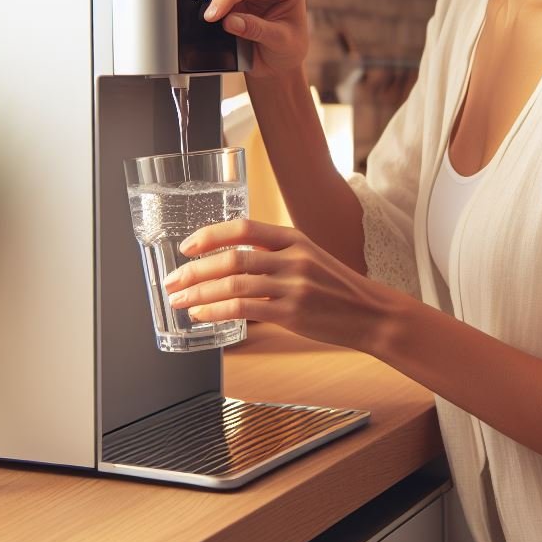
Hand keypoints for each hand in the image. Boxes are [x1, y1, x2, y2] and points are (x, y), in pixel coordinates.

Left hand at [162, 217, 393, 353]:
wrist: (370, 313)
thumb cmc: (337, 288)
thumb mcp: (310, 257)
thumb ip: (275, 254)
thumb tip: (232, 258)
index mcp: (294, 238)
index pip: (244, 227)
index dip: (210, 235)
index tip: (187, 246)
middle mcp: (292, 258)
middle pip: (232, 257)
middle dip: (194, 269)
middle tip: (172, 279)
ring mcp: (293, 286)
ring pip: (234, 284)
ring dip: (199, 293)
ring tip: (179, 300)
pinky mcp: (292, 313)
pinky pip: (244, 309)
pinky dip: (217, 311)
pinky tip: (202, 314)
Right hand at [203, 0, 308, 78]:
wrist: (283, 60)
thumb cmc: (290, 48)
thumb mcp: (279, 42)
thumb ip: (256, 29)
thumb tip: (229, 20)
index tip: (216, 12)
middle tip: (210, 18)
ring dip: (220, 1)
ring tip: (212, 20)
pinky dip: (219, 6)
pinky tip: (215, 18)